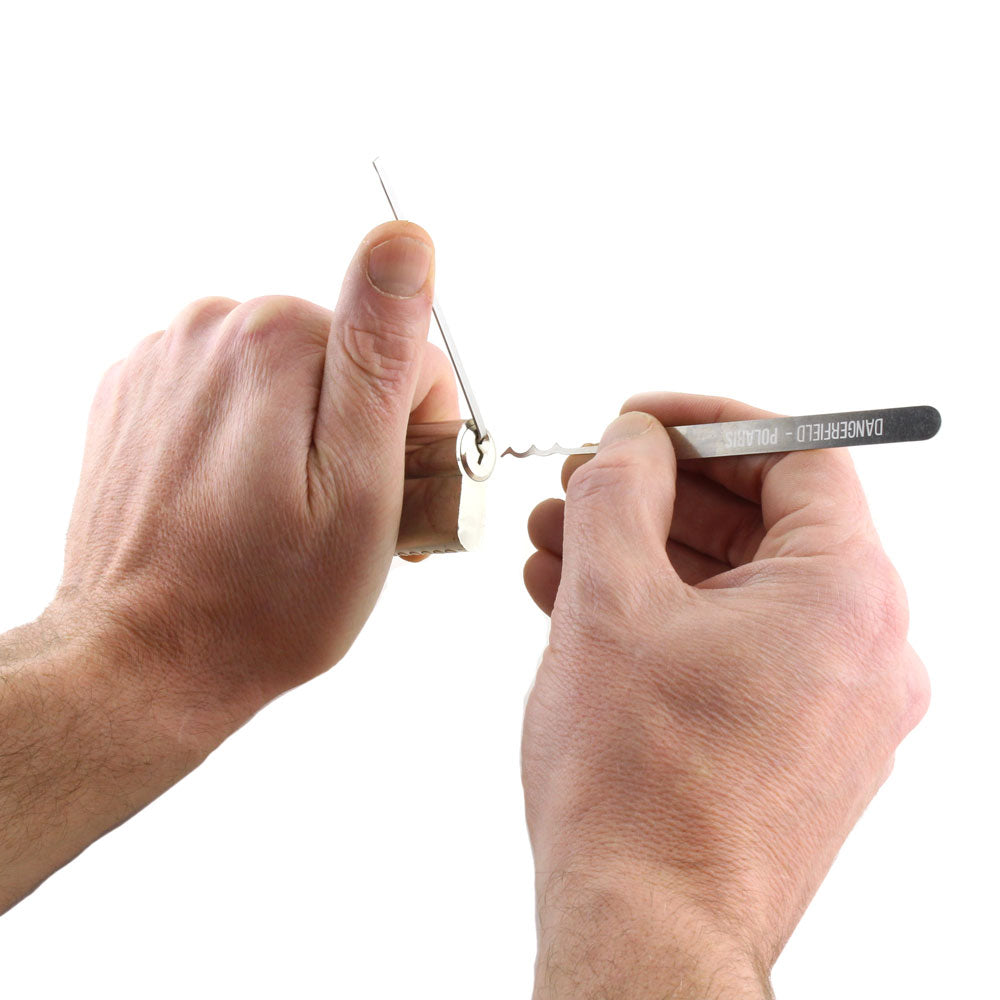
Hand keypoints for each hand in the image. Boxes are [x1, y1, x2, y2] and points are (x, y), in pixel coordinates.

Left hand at [1, 221, 457, 911]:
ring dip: (309, 437)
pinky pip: (233, 397)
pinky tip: (245, 503)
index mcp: (273, 342)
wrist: (144, 661)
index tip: (393, 496)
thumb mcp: (358, 487)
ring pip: (289, 377)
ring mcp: (163, 361)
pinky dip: (254, 441)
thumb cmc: (263, 600)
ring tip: (292, 517)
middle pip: (341, 359)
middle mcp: (208, 331)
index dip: (417, 434)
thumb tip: (404, 239)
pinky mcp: (139, 396)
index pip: (404, 352)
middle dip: (362, 432)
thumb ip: (381, 353)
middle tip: (345, 517)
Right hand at [521, 393, 929, 997]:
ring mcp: (834, 703)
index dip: (709, 424)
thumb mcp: (611, 600)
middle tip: (586, 483)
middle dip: (660, 494)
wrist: (645, 927)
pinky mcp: (795, 742)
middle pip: (764, 521)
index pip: (800, 455)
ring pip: (738, 587)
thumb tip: (631, 441)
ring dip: (647, 555)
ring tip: (559, 544)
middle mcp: (865, 648)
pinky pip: (734, 645)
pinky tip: (581, 602)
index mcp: (848, 595)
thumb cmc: (638, 787)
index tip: (641, 421)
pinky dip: (665, 614)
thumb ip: (620, 491)